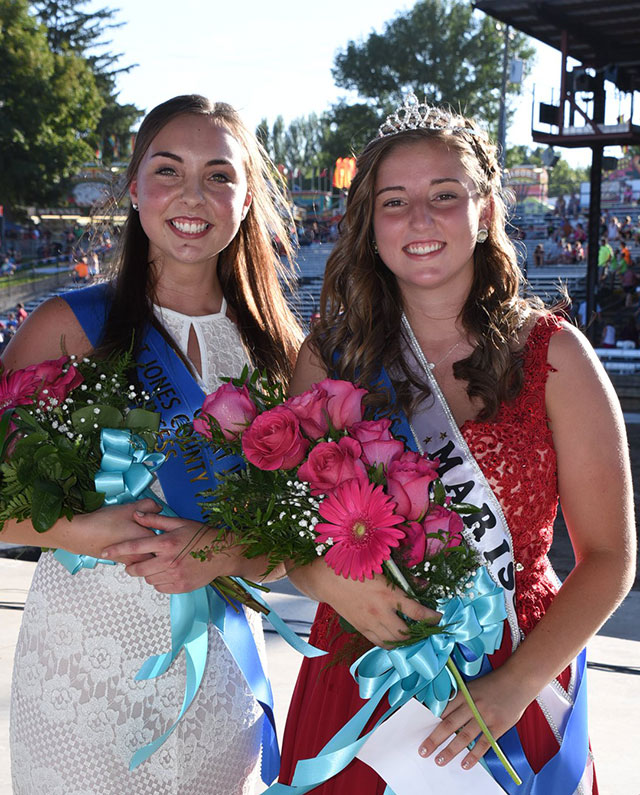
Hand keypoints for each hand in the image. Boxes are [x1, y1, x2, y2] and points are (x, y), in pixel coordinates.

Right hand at [68, 498, 161, 563]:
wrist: (79, 535)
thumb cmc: (103, 523)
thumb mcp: (128, 509)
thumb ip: (147, 506)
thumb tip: (158, 508)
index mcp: (145, 541)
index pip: (164, 541)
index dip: (167, 533)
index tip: (168, 528)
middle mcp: (140, 555)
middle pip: (158, 554)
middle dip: (161, 546)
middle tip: (162, 537)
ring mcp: (130, 560)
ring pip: (147, 558)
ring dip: (149, 551)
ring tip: (146, 539)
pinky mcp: (121, 561)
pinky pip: (136, 560)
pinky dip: (138, 553)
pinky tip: (131, 541)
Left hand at [102, 512, 221, 592]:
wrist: (223, 554)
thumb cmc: (202, 536)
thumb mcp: (179, 523)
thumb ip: (156, 521)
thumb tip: (136, 515)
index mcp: (166, 543)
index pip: (134, 547)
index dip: (117, 549)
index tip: (104, 552)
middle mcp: (168, 561)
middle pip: (138, 569)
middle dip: (131, 567)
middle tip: (132, 563)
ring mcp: (174, 576)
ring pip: (149, 579)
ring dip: (147, 573)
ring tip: (156, 565)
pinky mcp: (180, 587)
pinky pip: (160, 587)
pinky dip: (159, 581)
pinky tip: (165, 572)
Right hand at [289, 558, 439, 647]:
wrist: (326, 579)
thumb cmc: (354, 568)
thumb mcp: (381, 567)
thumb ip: (405, 578)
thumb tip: (424, 585)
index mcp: (388, 593)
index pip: (417, 612)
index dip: (432, 617)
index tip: (439, 618)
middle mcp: (380, 612)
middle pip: (407, 633)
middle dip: (421, 634)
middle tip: (429, 631)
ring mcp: (369, 623)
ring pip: (394, 643)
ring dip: (407, 642)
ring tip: (416, 637)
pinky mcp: (361, 629)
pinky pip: (380, 643)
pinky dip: (392, 644)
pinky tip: (397, 639)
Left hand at [417, 665, 532, 770]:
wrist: (518, 680)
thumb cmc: (493, 683)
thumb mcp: (472, 686)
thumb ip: (459, 698)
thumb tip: (443, 713)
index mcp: (464, 693)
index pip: (443, 709)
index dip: (430, 721)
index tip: (419, 730)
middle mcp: (472, 705)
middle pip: (449, 724)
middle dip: (435, 739)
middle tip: (423, 751)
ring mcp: (485, 717)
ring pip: (464, 736)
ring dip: (450, 750)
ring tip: (440, 761)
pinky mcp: (498, 726)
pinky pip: (484, 744)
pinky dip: (474, 755)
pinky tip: (465, 764)